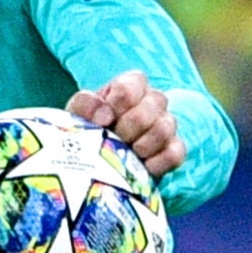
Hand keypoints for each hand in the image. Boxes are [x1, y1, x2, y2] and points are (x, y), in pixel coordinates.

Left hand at [67, 69, 185, 180]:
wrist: (92, 164)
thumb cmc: (85, 132)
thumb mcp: (76, 116)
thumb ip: (84, 105)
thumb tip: (106, 114)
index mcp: (129, 85)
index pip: (133, 84)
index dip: (118, 103)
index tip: (104, 121)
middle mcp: (152, 101)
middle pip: (154, 103)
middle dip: (128, 127)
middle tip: (114, 140)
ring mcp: (166, 125)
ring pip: (165, 128)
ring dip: (141, 145)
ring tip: (124, 154)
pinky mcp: (173, 150)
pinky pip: (175, 153)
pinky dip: (156, 163)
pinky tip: (141, 168)